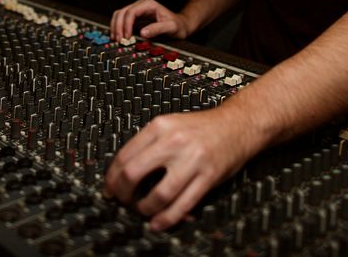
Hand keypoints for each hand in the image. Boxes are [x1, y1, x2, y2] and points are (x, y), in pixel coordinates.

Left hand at [102, 107, 254, 230]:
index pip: (124, 155)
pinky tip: (158, 223)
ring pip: (158, 194)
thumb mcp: (170, 125)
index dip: (112, 178)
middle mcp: (173, 142)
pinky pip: (182, 204)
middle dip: (123, 194)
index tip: (109, 189)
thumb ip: (149, 144)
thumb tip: (124, 172)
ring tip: (142, 212)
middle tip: (122, 202)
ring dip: (144, 209)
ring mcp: (191, 160)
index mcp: (160, 127)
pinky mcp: (208, 177)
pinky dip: (167, 218)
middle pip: (134, 174)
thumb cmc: (202, 127)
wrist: (238, 124)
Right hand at [109, 0, 191, 41]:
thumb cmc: (177, 25)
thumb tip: (143, 33)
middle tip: (119, 40)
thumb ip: (157, 29)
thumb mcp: (171, 27)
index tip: (126, 37)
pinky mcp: (135, 18)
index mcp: (149, 5)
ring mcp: (137, 11)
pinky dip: (118, 27)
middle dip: (118, 26)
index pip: (131, 12)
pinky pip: (122, 20)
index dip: (126, 25)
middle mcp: (141, 5)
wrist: (181, 25)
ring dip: (115, 26)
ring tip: (116, 39)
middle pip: (122, 12)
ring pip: (119, 15)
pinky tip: (117, 36)